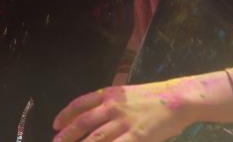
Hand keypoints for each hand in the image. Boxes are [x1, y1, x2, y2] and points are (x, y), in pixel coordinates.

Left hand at [53, 81, 189, 141]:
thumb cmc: (152, 97)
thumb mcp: (126, 94)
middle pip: (84, 122)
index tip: (56, 125)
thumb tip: (92, 114)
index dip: (66, 115)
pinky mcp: (137, 136)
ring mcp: (124, 122)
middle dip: (67, 134)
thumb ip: (110, 103)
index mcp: (109, 94)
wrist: (177, 99)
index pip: (80, 104)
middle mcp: (112, 107)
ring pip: (96, 138)